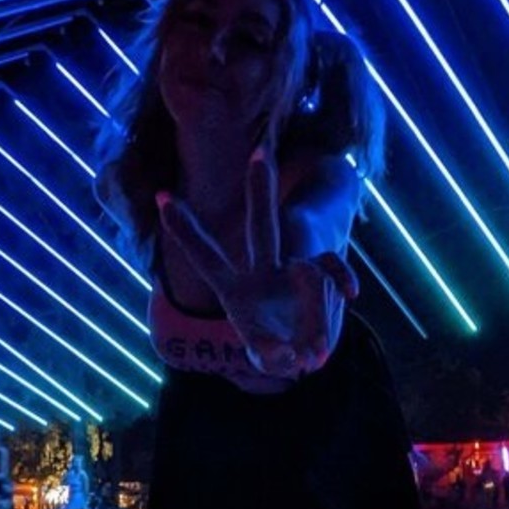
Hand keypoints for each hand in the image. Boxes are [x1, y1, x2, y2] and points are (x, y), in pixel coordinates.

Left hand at [156, 148, 357, 377]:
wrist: (305, 349)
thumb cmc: (273, 347)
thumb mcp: (267, 356)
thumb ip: (271, 355)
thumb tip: (289, 354)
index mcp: (234, 287)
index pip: (206, 255)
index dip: (184, 229)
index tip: (160, 196)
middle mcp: (262, 271)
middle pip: (264, 225)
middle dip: (262, 189)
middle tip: (262, 151)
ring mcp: (294, 272)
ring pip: (310, 260)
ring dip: (317, 301)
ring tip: (312, 352)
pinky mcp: (322, 277)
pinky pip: (333, 273)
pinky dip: (340, 282)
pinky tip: (347, 295)